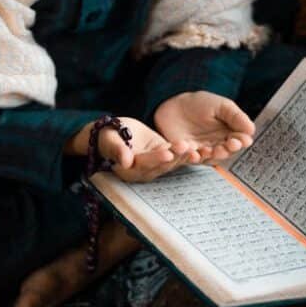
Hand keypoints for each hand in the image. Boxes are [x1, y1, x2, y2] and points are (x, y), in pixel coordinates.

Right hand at [65, 117, 192, 182]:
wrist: (114, 134)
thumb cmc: (107, 136)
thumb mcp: (109, 140)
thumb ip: (117, 150)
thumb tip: (125, 161)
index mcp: (128, 171)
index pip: (143, 165)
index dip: (155, 160)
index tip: (167, 153)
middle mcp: (143, 172)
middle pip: (161, 166)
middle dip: (175, 157)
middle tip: (186, 147)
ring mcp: (155, 166)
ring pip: (171, 163)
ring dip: (184, 156)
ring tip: (194, 147)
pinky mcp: (163, 157)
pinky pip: (176, 156)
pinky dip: (187, 152)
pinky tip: (198, 147)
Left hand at [153, 91, 254, 162]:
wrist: (174, 104)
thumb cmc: (200, 104)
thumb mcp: (221, 105)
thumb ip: (235, 116)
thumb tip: (251, 130)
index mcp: (228, 134)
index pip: (238, 141)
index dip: (241, 142)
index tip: (243, 140)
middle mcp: (216, 145)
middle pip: (225, 152)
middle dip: (226, 150)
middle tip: (228, 145)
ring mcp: (201, 151)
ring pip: (208, 158)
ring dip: (210, 155)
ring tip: (209, 150)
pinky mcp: (185, 154)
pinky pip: (189, 158)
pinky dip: (191, 156)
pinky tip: (192, 151)